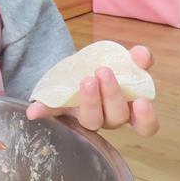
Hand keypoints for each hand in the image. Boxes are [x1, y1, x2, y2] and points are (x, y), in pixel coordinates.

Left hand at [25, 45, 158, 135]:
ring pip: (91, 120)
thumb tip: (143, 54)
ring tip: (86, 80)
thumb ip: (135, 59)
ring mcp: (85, 116)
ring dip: (89, 101)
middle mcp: (108, 118)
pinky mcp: (62, 109)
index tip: (142, 101)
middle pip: (115, 118)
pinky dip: (43, 112)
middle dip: (112, 95)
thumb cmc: (108, 68)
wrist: (81, 68)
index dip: (146, 118)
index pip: (145, 126)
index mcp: (128, 109)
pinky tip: (34, 110)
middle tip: (104, 72)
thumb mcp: (123, 60)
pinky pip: (53, 113)